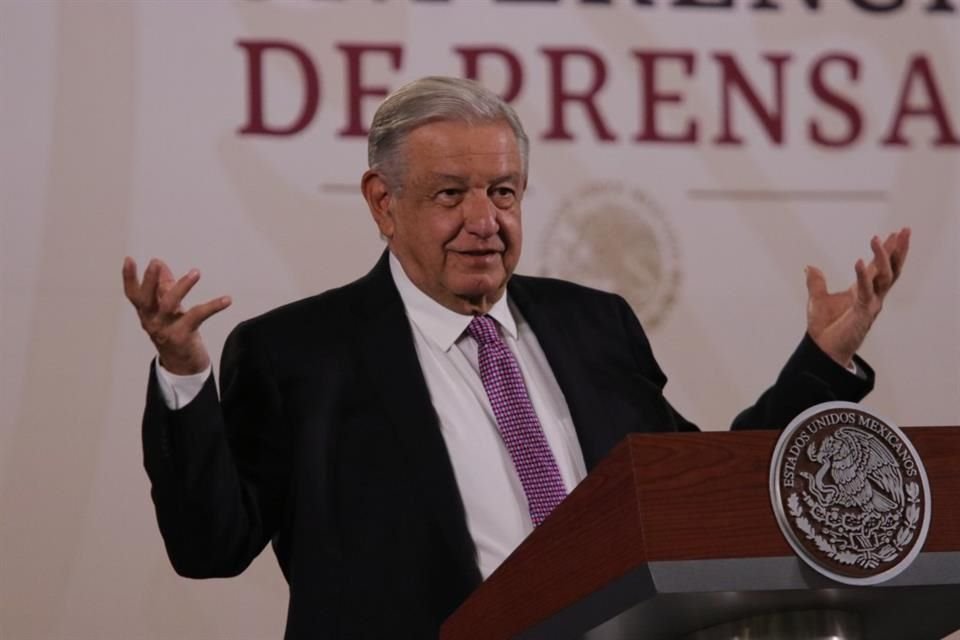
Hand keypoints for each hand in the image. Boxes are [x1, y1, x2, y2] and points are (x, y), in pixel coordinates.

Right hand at [122, 257, 231, 374]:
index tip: (129, 259)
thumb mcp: (167, 309)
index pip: (133, 294)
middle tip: (155, 263)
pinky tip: (227, 299)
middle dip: (150, 280)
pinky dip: (213, 306)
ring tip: (195, 272)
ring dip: (182, 286)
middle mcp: (151, 321)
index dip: (129, 278)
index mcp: (146, 313)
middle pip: (146, 299)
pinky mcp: (182, 336)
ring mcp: (165, 329)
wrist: (182, 365)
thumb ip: (163, 287)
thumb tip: (160, 263)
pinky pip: (198, 316)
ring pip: (170, 305)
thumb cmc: (173, 331)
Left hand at [805, 228, 909, 367]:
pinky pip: (865, 292)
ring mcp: (870, 305)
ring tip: (877, 239)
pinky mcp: (863, 313)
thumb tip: (809, 267)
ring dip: (882, 257)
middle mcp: (872, 297)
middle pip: (892, 269)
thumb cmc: (824, 328)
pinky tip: (859, 261)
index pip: (880, 267)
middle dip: (899, 250)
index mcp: (863, 292)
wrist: (822, 351)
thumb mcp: (817, 299)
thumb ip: (816, 283)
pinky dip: (863, 276)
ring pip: (885, 277)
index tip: (895, 233)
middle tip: (904, 230)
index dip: (888, 250)